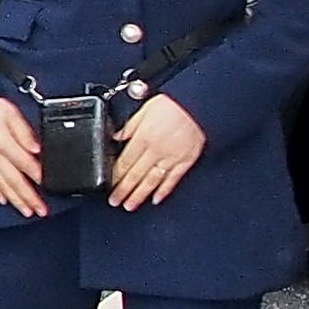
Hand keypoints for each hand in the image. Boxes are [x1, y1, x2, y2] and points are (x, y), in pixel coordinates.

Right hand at [0, 95, 48, 217]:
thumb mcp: (10, 111)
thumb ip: (24, 132)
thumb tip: (36, 148)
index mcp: (3, 143)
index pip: (25, 164)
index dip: (39, 176)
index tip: (49, 186)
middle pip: (15, 181)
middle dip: (29, 197)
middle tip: (41, 210)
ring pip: (1, 184)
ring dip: (15, 199)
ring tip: (26, 211)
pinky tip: (3, 199)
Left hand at [106, 92, 207, 207]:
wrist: (199, 103)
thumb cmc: (173, 103)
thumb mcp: (144, 109)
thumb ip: (130, 126)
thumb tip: (116, 136)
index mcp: (144, 137)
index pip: (125, 162)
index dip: (115, 176)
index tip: (109, 185)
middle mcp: (156, 150)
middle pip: (136, 175)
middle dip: (124, 190)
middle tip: (115, 201)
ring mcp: (171, 157)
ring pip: (152, 181)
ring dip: (140, 195)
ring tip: (130, 205)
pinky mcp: (186, 161)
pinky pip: (173, 179)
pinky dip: (164, 190)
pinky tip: (156, 199)